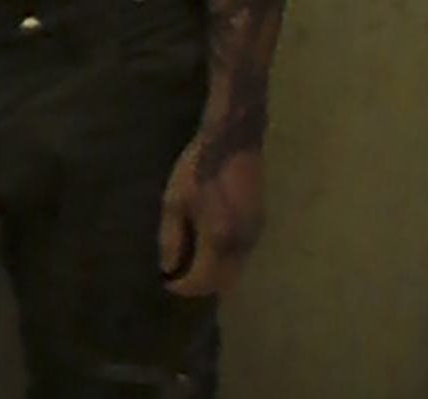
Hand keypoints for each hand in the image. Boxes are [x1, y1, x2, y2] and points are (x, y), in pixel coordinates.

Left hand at [158, 141, 264, 297]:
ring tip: (193, 263)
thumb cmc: (198, 167)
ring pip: (236, 269)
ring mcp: (254, 234)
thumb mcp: (175, 200)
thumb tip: (169, 268)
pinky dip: (227, 260)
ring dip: (217, 274)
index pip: (203, 280)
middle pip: (224, 281)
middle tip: (180, 276)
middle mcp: (242, 244)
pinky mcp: (260, 223)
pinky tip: (211, 248)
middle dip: (201, 285)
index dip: (184, 286)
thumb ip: (171, 237)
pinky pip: (243, 254)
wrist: (233, 141)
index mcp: (218, 239)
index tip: (167, 282)